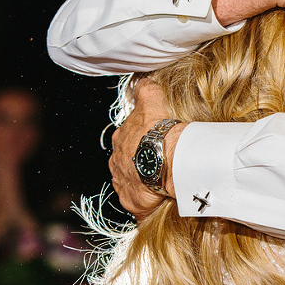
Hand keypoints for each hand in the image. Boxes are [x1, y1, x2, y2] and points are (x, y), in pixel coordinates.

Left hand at [108, 79, 180, 217]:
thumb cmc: (161, 130)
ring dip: (143, 183)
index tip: (153, 143)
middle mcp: (116, 162)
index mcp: (120, 140)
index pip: (127, 140)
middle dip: (139, 163)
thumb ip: (144, 90)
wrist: (168, 159)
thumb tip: (142, 80)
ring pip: (131, 183)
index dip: (139, 141)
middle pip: (126, 162)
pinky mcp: (132, 202)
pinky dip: (148, 202)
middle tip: (159, 163)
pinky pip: (138, 203)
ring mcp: (123, 183)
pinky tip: (160, 200)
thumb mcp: (151, 100)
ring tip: (161, 182)